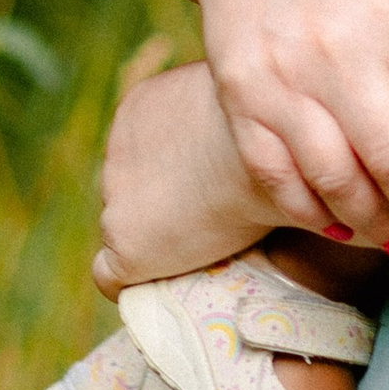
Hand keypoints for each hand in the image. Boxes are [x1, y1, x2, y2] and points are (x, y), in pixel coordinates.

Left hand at [96, 58, 271, 292]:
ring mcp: (117, 199)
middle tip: (213, 218)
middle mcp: (117, 148)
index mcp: (141, 107)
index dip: (174, 175)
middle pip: (133, 189)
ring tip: (207, 248)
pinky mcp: (128, 247)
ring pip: (126, 230)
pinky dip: (134, 284)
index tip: (206, 189)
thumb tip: (254, 133)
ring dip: (158, 240)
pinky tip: (166, 288)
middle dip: (165, 204)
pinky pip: (111, 277)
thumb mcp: (241, 101)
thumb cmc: (278, 124)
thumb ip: (224, 116)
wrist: (276, 151)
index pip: (143, 151)